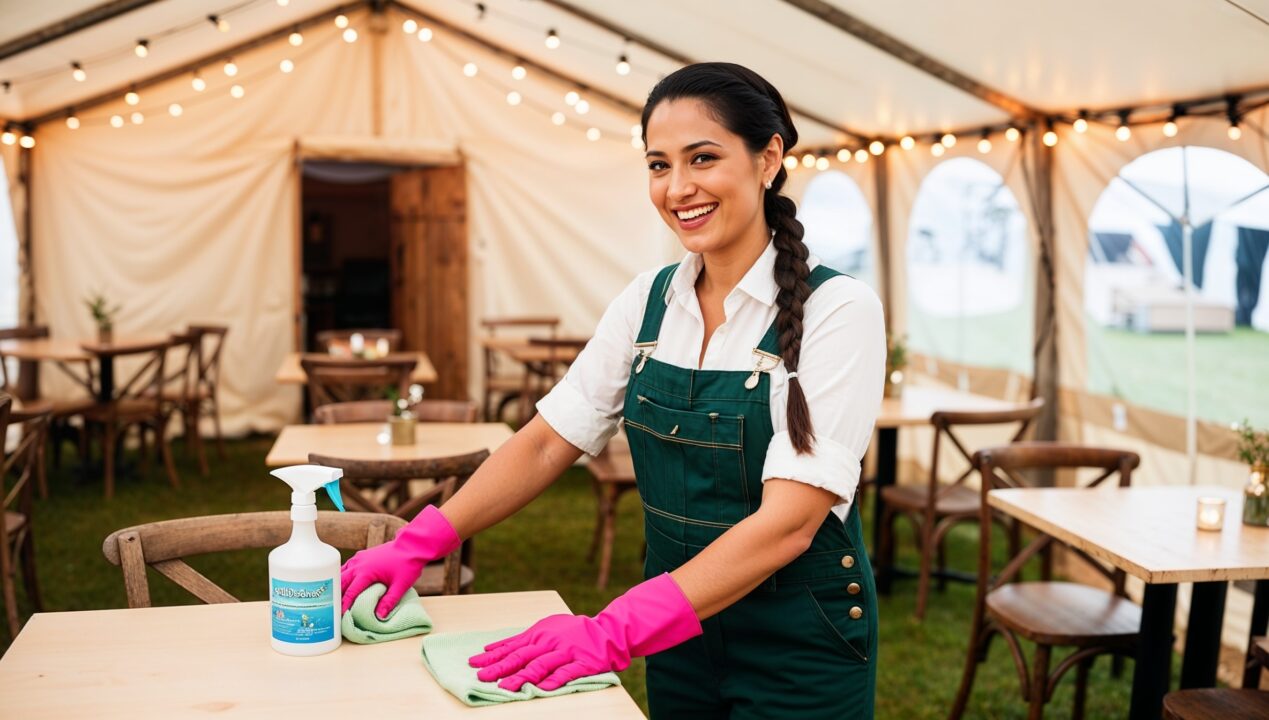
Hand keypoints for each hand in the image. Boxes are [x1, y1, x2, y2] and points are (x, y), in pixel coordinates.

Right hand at [340, 505, 460, 618]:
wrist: (410, 546)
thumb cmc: (407, 565)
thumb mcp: (401, 586)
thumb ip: (389, 601)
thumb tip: (379, 617)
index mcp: (366, 572)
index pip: (350, 592)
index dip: (343, 604)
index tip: (337, 615)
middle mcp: (358, 564)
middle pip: (340, 582)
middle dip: (335, 596)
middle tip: (330, 609)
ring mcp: (358, 559)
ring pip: (341, 574)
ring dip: (337, 586)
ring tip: (332, 599)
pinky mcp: (360, 556)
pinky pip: (346, 568)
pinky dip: (341, 577)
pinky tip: (341, 585)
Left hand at [468, 573, 701, 690]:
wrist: (607, 631)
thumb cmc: (573, 631)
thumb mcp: (546, 629)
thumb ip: (520, 639)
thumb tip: (491, 648)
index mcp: (540, 634)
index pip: (512, 646)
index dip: (492, 656)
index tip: (473, 664)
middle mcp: (551, 642)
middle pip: (522, 656)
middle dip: (501, 667)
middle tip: (483, 677)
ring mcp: (567, 652)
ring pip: (541, 665)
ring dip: (522, 676)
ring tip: (506, 687)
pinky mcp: (583, 663)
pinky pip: (567, 673)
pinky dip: (554, 680)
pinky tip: (542, 688)